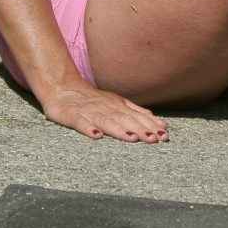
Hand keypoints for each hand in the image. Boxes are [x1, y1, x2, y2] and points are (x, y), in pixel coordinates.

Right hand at [40, 82, 169, 143]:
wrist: (63, 88)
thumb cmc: (92, 100)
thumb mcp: (116, 103)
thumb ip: (134, 111)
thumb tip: (155, 119)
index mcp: (118, 106)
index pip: (137, 116)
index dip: (151, 125)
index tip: (164, 134)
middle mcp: (107, 108)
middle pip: (126, 119)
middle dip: (141, 129)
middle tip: (155, 139)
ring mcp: (90, 111)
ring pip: (107, 121)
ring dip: (121, 130)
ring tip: (133, 138)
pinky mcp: (73, 116)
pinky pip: (81, 122)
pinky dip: (89, 128)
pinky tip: (96, 136)